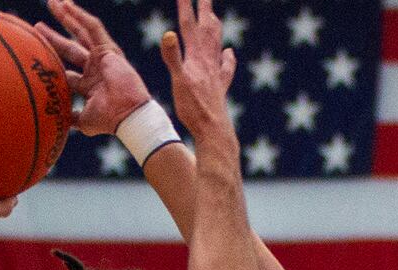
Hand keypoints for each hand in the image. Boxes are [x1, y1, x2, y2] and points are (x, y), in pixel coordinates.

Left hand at [37, 0, 151, 135]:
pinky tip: (67, 6)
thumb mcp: (83, 121)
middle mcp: (95, 69)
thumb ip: (69, 118)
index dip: (51, 63)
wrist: (126, 115)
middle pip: (69, 48)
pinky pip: (93, 27)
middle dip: (53, 36)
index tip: (33, 56)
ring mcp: (102, 58)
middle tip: (36, 26)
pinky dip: (80, 16)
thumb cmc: (108, 120)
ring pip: (81, 32)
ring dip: (67, 17)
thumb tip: (54, 124)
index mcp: (89, 85)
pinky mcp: (109, 49)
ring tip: (53, 3)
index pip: (66, 71)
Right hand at [158, 0, 236, 144]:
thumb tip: (168, 33)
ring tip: (214, 15)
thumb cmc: (194, 107)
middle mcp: (208, 60)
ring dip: (214, 26)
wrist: (213, 129)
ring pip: (216, 43)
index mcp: (196, 57)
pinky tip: (229, 52)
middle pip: (206, 28)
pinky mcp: (220, 85)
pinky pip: (226, 66)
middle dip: (204, 8)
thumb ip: (173, 56)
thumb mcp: (179, 81)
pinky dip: (227, 56)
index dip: (186, 7)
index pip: (188, 26)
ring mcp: (216, 72)